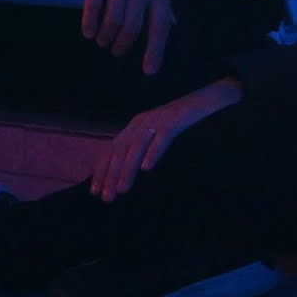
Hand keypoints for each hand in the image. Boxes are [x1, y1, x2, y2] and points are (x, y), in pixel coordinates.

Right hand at [85, 0, 173, 73]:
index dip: (155, 51)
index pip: (160, 26)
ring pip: (112, 17)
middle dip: (123, 45)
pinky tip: (88, 31)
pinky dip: (90, 21)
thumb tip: (170, 25)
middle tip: (117, 51)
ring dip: (106, 36)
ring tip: (102, 41)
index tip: (148, 71)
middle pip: (132, 26)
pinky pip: (93, 2)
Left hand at [91, 77, 242, 202]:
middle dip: (110, 174)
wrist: (201, 99)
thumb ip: (139, 149)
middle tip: (106, 197)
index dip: (101, 170)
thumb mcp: (153, 135)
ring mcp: (156, 120)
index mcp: (133, 127)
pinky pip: (161, 137)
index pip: (111, 149)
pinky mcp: (174, 119)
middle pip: (120, 150)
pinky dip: (152, 152)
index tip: (94, 192)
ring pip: (137, 146)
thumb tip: (127, 173)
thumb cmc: (177, 122)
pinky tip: (147, 168)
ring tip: (122, 189)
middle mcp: (140, 122)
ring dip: (127, 168)